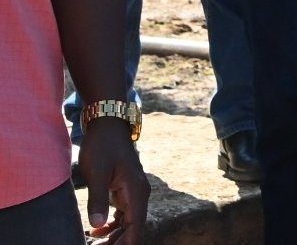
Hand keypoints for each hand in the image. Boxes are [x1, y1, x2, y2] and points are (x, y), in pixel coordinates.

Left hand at [80, 119, 147, 242]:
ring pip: (129, 222)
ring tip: (95, 244)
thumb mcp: (96, 172)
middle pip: (133, 227)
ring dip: (115, 235)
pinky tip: (96, 230)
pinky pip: (123, 214)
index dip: (127, 242)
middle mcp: (139, 193)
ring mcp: (133, 192)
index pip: (136, 225)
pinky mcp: (125, 190)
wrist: (108, 126)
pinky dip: (112, 225)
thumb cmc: (102, 146)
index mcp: (136, 190)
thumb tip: (97, 225)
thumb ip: (97, 199)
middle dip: (118, 241)